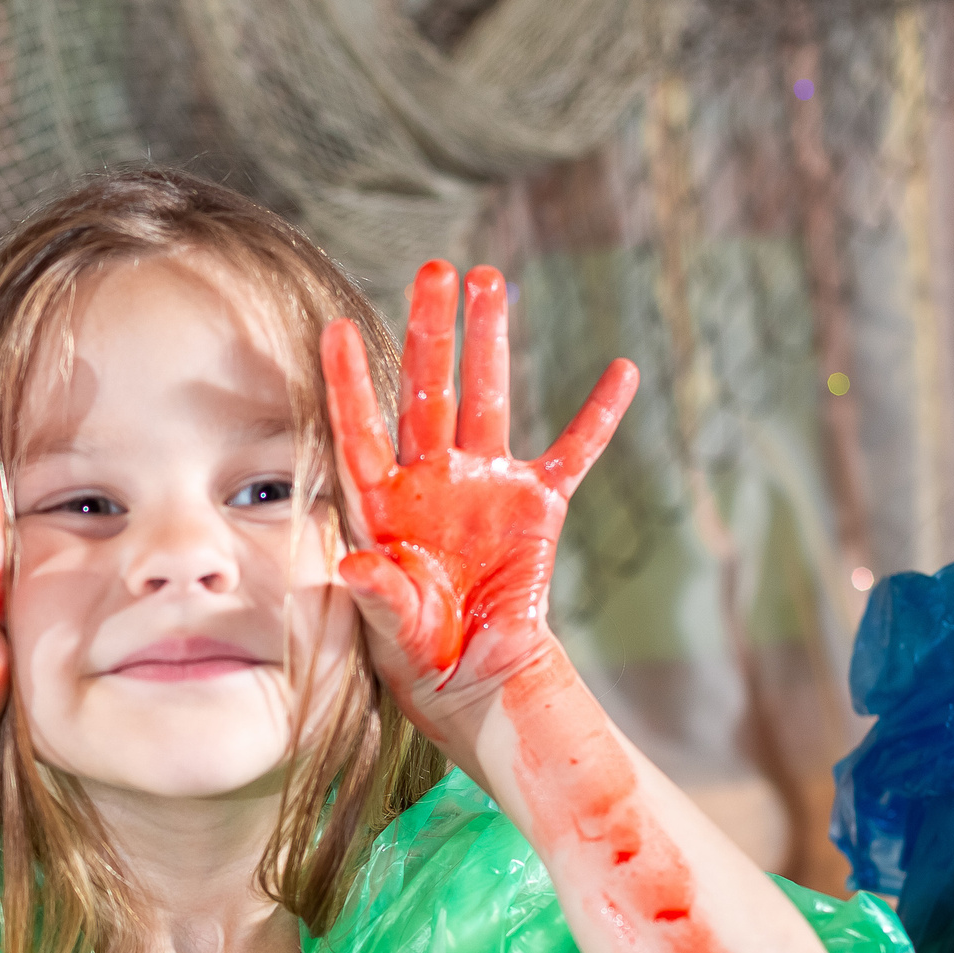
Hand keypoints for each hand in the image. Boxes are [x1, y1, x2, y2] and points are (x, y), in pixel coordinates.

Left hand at [321, 262, 636, 745]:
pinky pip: (574, 452)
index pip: (359, 431)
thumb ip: (378, 595)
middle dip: (430, 331)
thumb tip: (355, 565)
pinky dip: (598, 416)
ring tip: (488, 278)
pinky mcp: (538, 506)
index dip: (347, 382)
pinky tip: (622, 370)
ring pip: (487, 399)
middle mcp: (432, 481)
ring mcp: (485, 486)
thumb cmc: (418, 659)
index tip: (332, 327)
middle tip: (433, 269)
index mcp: (384, 505)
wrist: (476, 683)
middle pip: (427, 391)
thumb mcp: (390, 632)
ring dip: (489, 341)